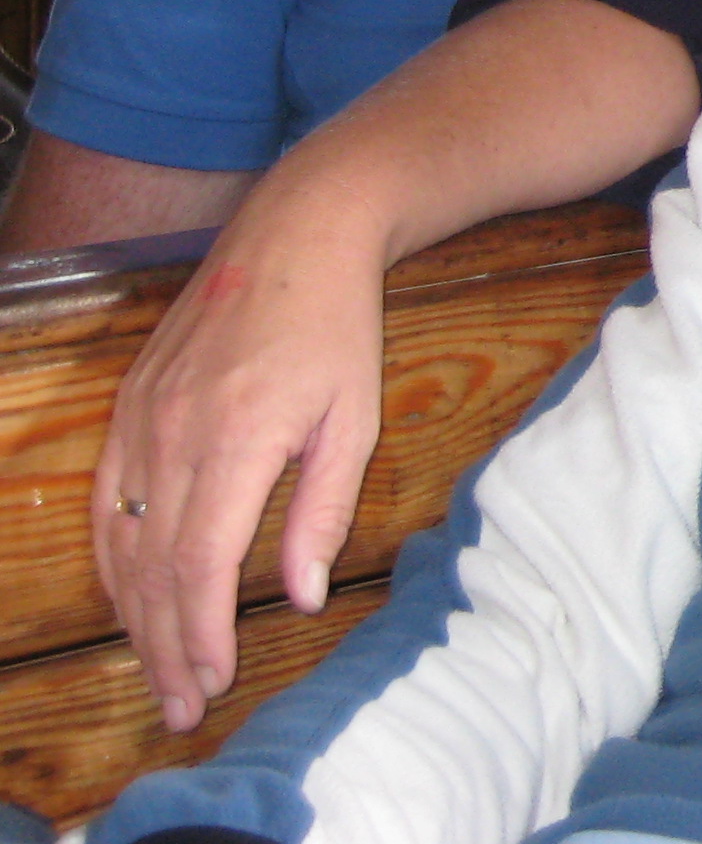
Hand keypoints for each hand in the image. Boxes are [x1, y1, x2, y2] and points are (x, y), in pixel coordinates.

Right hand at [91, 191, 389, 730]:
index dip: (201, 633)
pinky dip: (113, 560)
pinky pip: (105, 500)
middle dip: (165, 645)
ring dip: (135, 614)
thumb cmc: (338, 327)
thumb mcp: (355, 417)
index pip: (201, 565)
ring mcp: (140, 419)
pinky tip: (130, 596)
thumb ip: (322, 509)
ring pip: (121, 542)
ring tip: (158, 668)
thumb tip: (300, 597)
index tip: (214, 682)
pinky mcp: (127, 406)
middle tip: (183, 706)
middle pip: (154, 567)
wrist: (295, 235)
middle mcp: (173, 434)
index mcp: (236, 440)